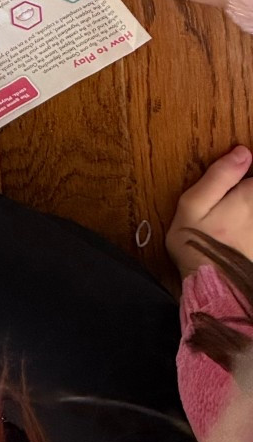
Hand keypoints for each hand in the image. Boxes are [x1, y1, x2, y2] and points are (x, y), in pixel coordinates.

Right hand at [167, 147, 252, 274]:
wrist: (211, 289)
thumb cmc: (196, 243)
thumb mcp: (194, 205)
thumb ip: (219, 176)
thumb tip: (243, 151)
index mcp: (250, 197)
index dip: (246, 173)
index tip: (236, 181)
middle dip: (245, 193)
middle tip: (224, 211)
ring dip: (245, 215)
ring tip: (227, 227)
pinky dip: (246, 231)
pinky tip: (237, 238)